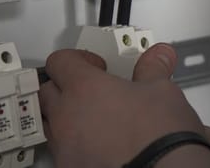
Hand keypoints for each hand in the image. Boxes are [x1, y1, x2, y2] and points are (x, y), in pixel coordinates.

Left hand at [39, 44, 205, 167]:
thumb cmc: (159, 136)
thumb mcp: (162, 90)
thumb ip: (152, 69)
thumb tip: (158, 58)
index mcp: (84, 87)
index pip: (60, 61)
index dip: (79, 59)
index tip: (97, 65)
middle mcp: (67, 116)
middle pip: (47, 91)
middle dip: (66, 86)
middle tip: (93, 88)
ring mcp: (65, 147)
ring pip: (51, 123)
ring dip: (68, 116)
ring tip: (96, 117)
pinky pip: (63, 151)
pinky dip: (76, 144)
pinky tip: (101, 145)